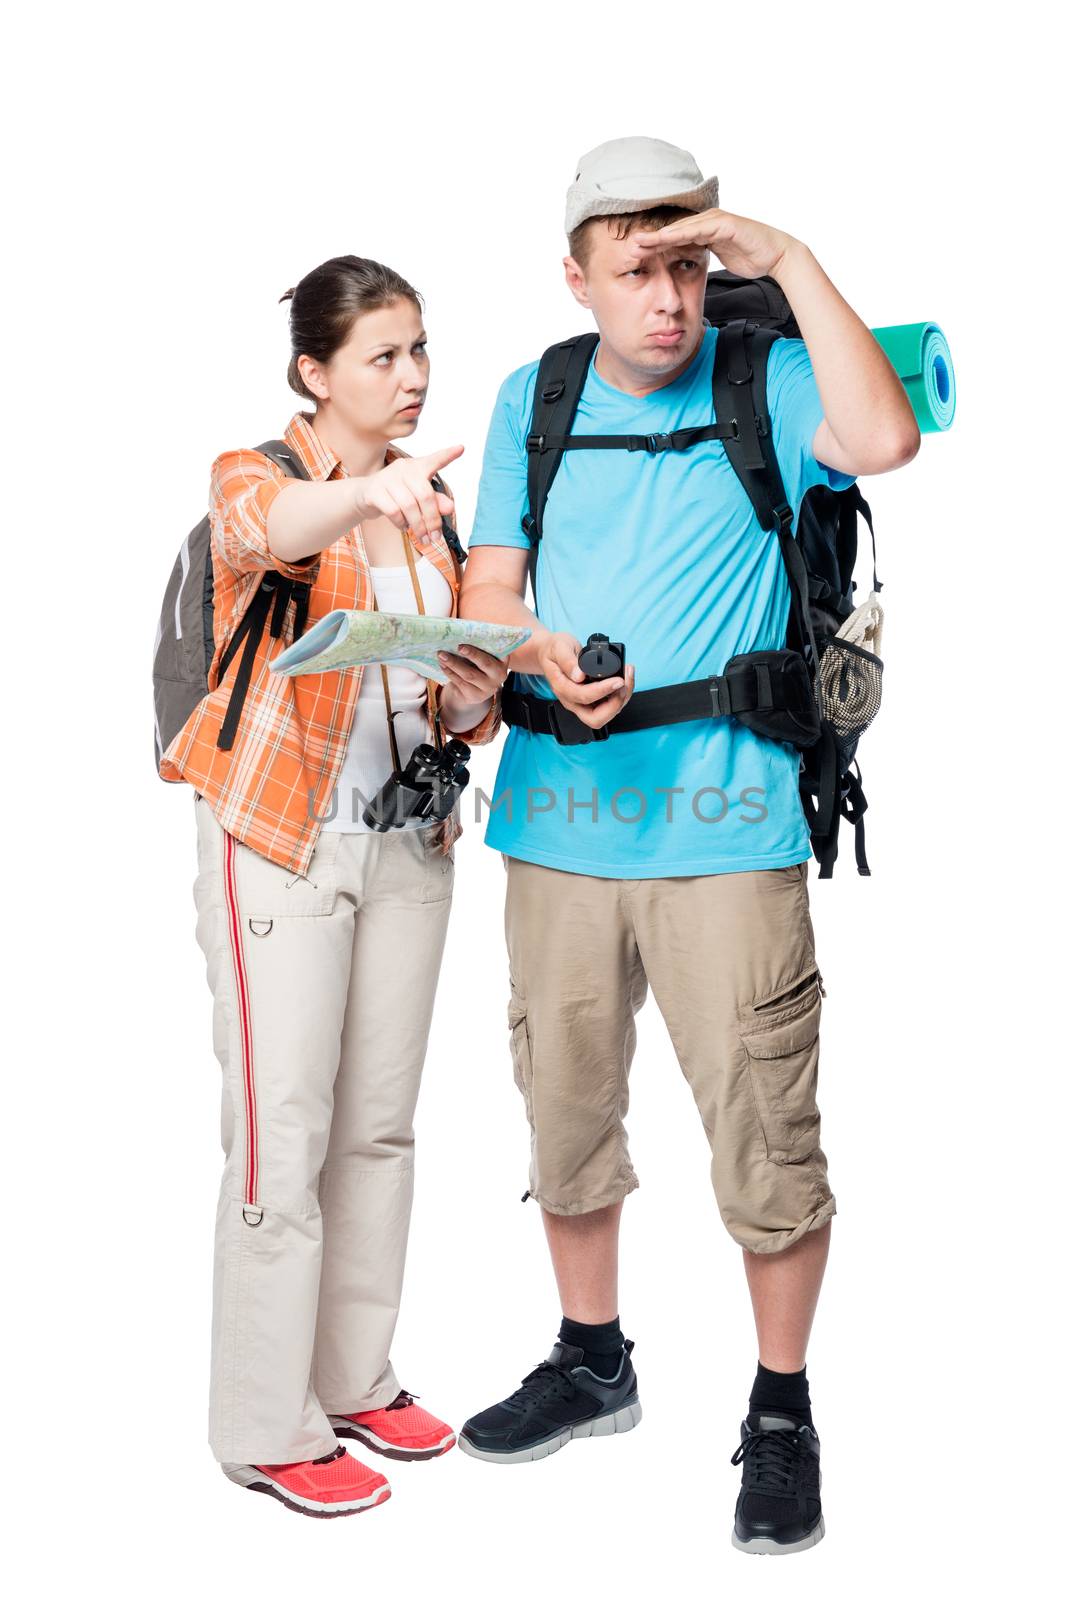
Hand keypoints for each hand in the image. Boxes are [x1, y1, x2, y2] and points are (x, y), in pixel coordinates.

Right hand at [353, 445, 463, 547]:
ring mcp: (387, 477)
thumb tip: (450, 508)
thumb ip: (435, 502)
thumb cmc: (395, 497)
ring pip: (409, 506)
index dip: (447, 455)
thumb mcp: (416, 498)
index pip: (434, 460)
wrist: (362, 496)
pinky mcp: (374, 490)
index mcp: (417, 467)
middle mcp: (403, 468)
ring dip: (418, 527)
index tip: (461, 448)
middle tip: (435, 538)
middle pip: (425, 495)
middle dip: (432, 520)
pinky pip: (394, 511)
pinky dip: (401, 523)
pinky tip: (403, 527)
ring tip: (422, 538)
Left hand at [437, 644, 508, 717]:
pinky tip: (443, 664)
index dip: (492, 644)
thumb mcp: (482, 656)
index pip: (501, 651)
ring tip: (442, 654)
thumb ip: (478, 647)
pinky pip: (460, 682)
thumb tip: (461, 634)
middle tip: (458, 646)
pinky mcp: (475, 696)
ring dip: (453, 663)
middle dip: (472, 654)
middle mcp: (499, 675)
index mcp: (503, 661)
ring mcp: (488, 688)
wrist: (474, 689)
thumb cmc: (477, 666)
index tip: (482, 638)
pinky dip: (449, 672)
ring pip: (469, 674)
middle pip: (485, 663)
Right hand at [535, 632, 634, 730]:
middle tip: (624, 684)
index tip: (618, 680)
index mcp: (562, 688)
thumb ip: (568, 661)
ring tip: (628, 676)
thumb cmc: (553, 651)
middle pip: (595, 719)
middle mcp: (572, 701)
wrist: (550, 654)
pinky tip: (625, 679)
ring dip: (621, 699)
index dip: (604, 690)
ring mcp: (582, 703)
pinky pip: (609, 706)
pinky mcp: (591, 701)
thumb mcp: (558, 648)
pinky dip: (621, 696)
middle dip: (614, 705)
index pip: (584, 697)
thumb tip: (579, 675)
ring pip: (605, 714)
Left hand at [629, 208, 798, 281]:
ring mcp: (715, 220)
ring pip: (682, 227)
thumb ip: (701, 255)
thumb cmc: (750, 257)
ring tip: (640, 241)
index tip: (634, 253)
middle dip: (651, 237)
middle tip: (628, 244)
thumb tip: (685, 263)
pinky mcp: (724, 223)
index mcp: (704, 230)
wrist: (775, 256)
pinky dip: (680, 233)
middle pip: (673, 229)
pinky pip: (698, 229)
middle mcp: (707, 221)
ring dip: (660, 234)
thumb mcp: (718, 258)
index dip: (654, 244)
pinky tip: (665, 238)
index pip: (675, 237)